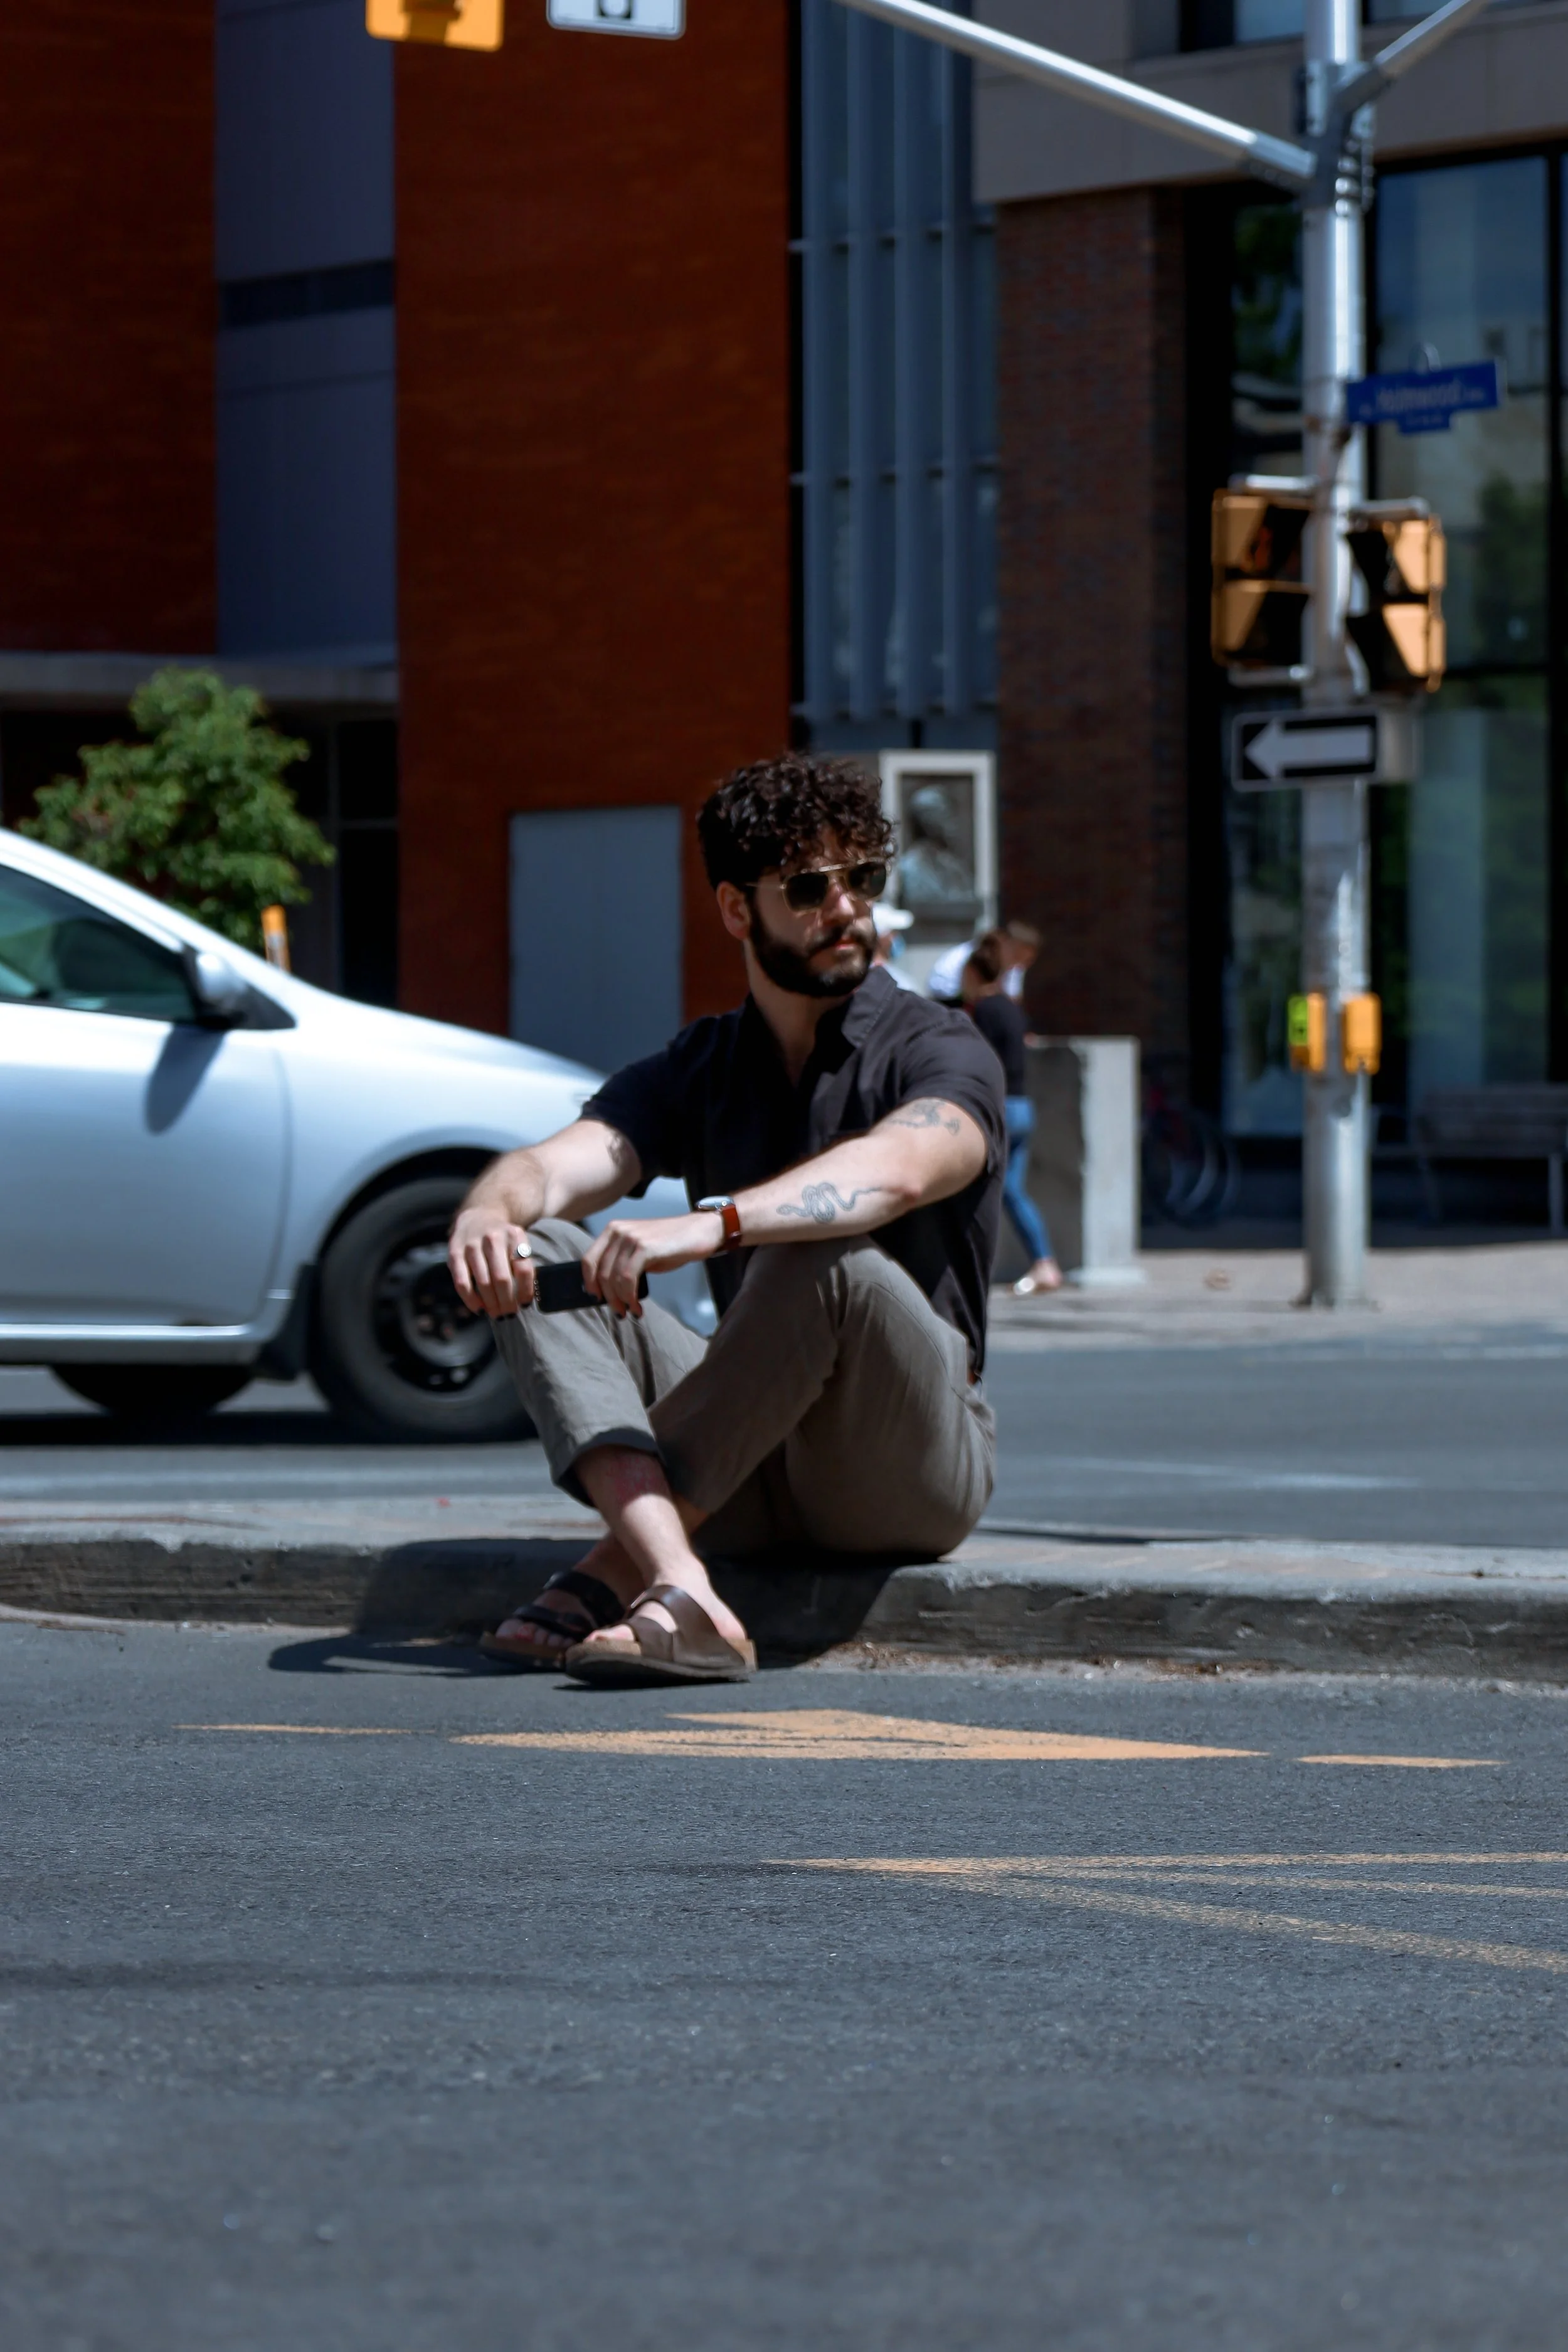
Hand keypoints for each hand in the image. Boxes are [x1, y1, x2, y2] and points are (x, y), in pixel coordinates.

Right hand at [448, 1207, 535, 1317]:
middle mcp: (493, 1238)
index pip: (523, 1269)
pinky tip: (479, 1309)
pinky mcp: (455, 1252)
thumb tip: (527, 1300)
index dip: (526, 1291)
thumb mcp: (518, 1244)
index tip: (525, 1305)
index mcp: (514, 1235)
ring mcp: (472, 1244)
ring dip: (491, 1304)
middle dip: (507, 1302)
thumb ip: (523, 1265)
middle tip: (509, 1314)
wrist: (479, 1216)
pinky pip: (462, 1282)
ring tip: (497, 1314)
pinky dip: (471, 1300)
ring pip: (483, 1282)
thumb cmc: (503, 1240)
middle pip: (502, 1279)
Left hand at [581, 1211, 724, 1317]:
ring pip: (614, 1278)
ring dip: (621, 1301)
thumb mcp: (639, 1251)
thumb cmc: (670, 1245)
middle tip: (620, 1311)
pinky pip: (628, 1278)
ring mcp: (631, 1238)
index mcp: (613, 1230)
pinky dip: (630, 1297)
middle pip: (601, 1273)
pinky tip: (638, 1305)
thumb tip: (604, 1290)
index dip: (590, 1283)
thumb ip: (620, 1262)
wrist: (700, 1231)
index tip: (598, 1299)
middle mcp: (618, 1231)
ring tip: (631, 1310)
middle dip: (608, 1298)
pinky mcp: (645, 1247)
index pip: (588, 1260)